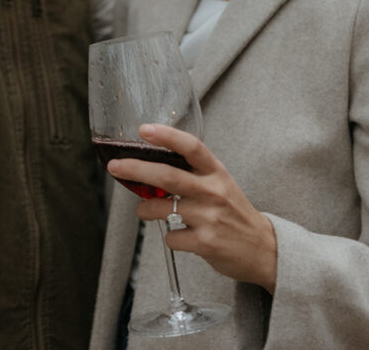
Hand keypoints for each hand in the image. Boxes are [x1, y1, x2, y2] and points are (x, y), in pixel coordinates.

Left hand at [107, 123, 277, 293]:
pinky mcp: (205, 243)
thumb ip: (192, 173)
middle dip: (136, 169)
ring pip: (162, 208)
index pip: (191, 146)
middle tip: (115, 166)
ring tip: (143, 209)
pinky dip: (168, 236)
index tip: (144, 129)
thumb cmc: (233, 211)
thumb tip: (151, 164)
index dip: (166, 136)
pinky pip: (172, 237)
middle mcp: (213, 191)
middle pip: (167, 176)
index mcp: (216, 172)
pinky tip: (178, 235)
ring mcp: (209, 217)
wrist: (264, 249)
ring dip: (145, 208)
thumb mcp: (220, 183)